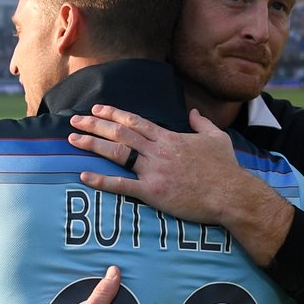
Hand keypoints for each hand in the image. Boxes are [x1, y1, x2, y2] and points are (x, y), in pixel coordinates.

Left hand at [69, 104, 293, 266]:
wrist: (230, 194)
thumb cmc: (225, 168)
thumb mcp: (217, 138)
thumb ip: (201, 124)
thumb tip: (193, 112)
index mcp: (169, 138)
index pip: (135, 121)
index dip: (113, 113)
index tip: (96, 109)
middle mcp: (157, 151)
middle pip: (120, 132)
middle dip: (94, 124)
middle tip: (74, 120)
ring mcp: (154, 171)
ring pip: (117, 152)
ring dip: (92, 144)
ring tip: (72, 140)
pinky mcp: (153, 192)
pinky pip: (122, 185)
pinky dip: (102, 180)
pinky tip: (84, 175)